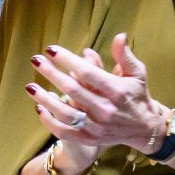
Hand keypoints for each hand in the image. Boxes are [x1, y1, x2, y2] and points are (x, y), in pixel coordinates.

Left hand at [28, 33, 168, 155]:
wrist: (144, 129)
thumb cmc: (137, 95)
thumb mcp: (137, 73)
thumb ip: (125, 56)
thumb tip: (119, 36)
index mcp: (117, 90)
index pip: (87, 72)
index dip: (67, 60)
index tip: (51, 50)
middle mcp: (106, 109)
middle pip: (72, 90)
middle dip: (51, 74)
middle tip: (36, 61)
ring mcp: (97, 127)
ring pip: (65, 113)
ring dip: (45, 99)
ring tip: (30, 86)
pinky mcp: (90, 139)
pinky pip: (65, 132)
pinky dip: (50, 122)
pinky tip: (39, 108)